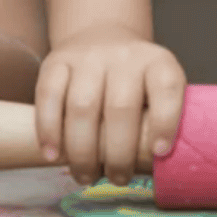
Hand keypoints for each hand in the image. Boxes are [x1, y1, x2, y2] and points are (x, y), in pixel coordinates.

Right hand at [35, 25, 185, 186]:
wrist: (102, 36)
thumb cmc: (134, 81)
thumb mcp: (156, 89)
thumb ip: (158, 119)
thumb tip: (158, 168)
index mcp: (156, 62)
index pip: (167, 88)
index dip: (166, 122)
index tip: (160, 153)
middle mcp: (123, 56)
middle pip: (120, 107)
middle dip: (118, 154)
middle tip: (117, 179)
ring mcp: (87, 57)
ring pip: (82, 106)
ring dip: (82, 152)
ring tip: (86, 177)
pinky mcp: (55, 62)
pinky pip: (48, 96)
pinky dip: (48, 131)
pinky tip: (53, 156)